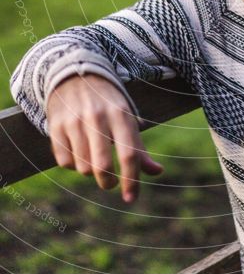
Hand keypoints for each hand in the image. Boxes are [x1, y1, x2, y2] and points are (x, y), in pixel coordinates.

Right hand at [46, 73, 162, 201]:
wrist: (75, 75)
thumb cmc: (107, 102)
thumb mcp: (126, 116)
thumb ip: (139, 147)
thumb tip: (158, 172)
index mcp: (121, 114)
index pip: (129, 153)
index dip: (132, 180)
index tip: (131, 198)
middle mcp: (97, 117)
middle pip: (103, 166)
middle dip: (108, 182)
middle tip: (110, 183)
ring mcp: (74, 121)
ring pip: (83, 167)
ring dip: (90, 171)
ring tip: (93, 157)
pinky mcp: (56, 126)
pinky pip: (65, 162)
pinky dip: (73, 164)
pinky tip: (77, 150)